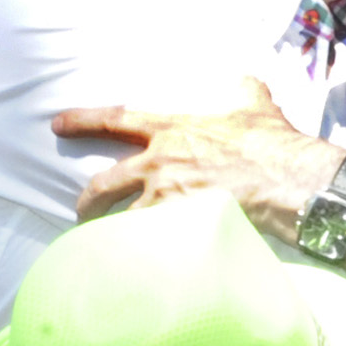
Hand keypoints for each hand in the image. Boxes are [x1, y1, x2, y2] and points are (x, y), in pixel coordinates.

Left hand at [54, 79, 342, 233]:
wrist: (287, 176)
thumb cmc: (271, 141)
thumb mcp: (255, 104)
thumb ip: (244, 90)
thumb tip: (247, 80)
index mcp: (172, 128)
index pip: (116, 120)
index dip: (83, 120)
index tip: (58, 124)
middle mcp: (160, 161)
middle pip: (107, 181)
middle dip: (88, 198)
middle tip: (80, 208)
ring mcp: (168, 195)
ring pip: (122, 217)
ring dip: (108, 230)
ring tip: (103, 246)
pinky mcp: (181, 224)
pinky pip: (147, 242)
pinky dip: (136, 253)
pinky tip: (129, 265)